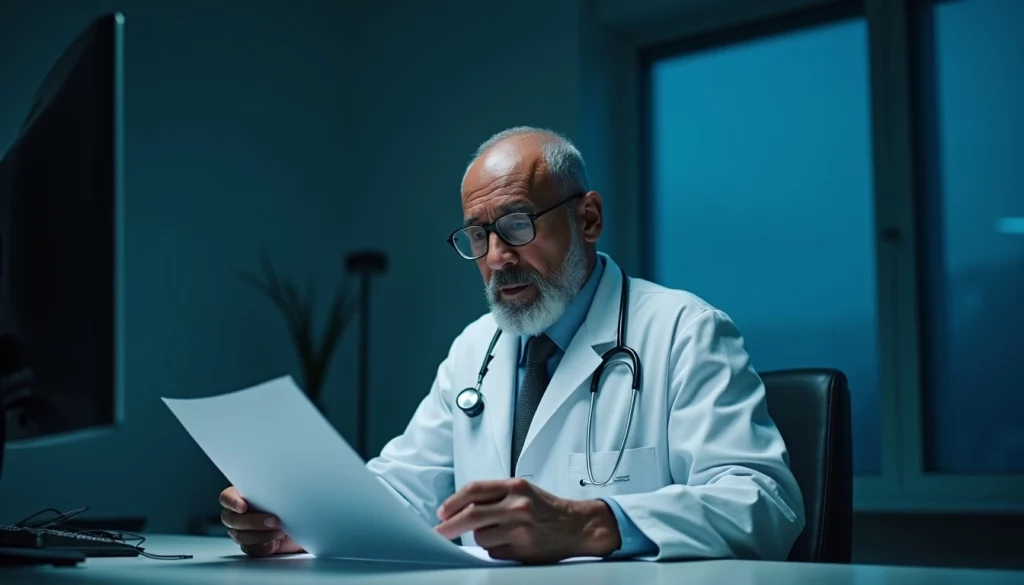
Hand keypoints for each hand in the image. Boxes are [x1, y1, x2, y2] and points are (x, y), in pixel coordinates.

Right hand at [219, 486, 303, 556]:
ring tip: (280, 531)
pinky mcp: (252, 547)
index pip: (226, 498)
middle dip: (252, 521)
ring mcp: (243, 532)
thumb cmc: (292, 503)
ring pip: (241, 536)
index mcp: (241, 495)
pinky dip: (264, 546)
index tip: (243, 507)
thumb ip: (272, 490)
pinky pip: (251, 549)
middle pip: (232, 520)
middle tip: (273, 520)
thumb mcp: (284, 492)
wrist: (302, 523)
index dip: (232, 502)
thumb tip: (275, 484)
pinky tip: (276, 541)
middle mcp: (238, 514)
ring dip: (261, 535)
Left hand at [434, 478, 620, 563]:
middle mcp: (517, 506)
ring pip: (481, 536)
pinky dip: (495, 549)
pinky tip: (509, 544)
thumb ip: (494, 495)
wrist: (576, 526)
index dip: (453, 501)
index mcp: (515, 486)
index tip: (441, 512)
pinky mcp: (523, 549)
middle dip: (450, 525)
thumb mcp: (522, 491)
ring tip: (498, 533)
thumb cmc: (546, 508)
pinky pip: (494, 552)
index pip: (475, 490)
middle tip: (439, 531)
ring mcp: (520, 529)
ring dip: (481, 537)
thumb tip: (459, 507)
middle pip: (472, 515)